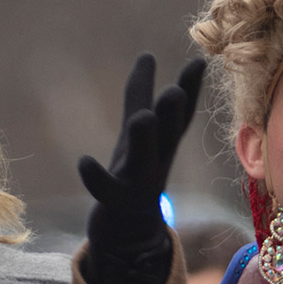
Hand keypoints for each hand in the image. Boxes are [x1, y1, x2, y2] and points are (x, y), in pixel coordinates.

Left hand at [78, 55, 206, 283]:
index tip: (198, 63)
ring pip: (143, 161)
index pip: (180, 114)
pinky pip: (106, 190)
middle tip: (174, 91)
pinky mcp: (115, 201)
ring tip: (142, 118)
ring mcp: (138, 183)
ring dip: (144, 141)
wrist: (128, 229)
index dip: (190, 90)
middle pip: (168, 136)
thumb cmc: (133, 169)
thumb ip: (140, 93)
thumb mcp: (137, 129)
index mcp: (162, 143)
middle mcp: (157, 162)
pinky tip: (84, 161)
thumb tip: (147, 54)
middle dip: (172, 115)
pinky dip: (95, 177)